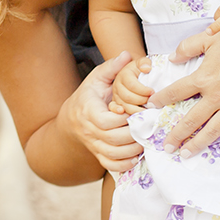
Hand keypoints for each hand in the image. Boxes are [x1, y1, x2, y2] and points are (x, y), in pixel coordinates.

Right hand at [59, 51, 143, 173]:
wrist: (71, 118)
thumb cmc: (88, 96)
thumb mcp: (97, 78)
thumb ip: (111, 67)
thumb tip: (127, 55)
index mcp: (88, 111)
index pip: (107, 121)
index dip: (125, 120)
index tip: (136, 112)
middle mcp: (89, 130)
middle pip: (114, 139)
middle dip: (134, 134)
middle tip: (148, 127)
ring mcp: (93, 144)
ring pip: (114, 154)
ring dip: (133, 149)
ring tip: (144, 139)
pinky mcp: (97, 155)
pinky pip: (111, 165)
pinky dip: (125, 163)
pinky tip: (136, 155)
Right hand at [111, 56, 153, 113]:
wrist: (131, 74)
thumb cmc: (139, 70)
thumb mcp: (141, 63)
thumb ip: (144, 62)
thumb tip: (146, 68)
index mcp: (123, 75)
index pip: (132, 85)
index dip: (143, 90)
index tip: (153, 91)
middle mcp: (117, 86)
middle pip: (128, 97)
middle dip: (142, 100)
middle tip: (152, 101)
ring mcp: (116, 96)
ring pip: (125, 106)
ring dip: (138, 109)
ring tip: (148, 109)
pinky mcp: (116, 104)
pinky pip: (118, 112)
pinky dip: (126, 115)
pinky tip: (136, 114)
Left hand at [145, 28, 219, 162]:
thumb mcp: (211, 38)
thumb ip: (188, 47)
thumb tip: (171, 57)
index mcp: (204, 78)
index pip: (176, 91)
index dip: (161, 99)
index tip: (150, 106)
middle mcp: (216, 96)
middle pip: (191, 120)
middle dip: (177, 135)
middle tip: (166, 147)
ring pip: (213, 131)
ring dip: (198, 145)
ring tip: (186, 155)